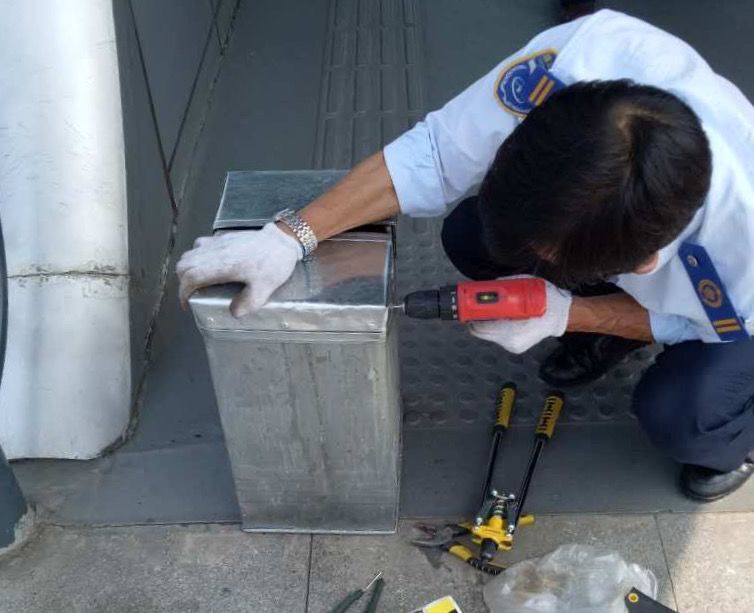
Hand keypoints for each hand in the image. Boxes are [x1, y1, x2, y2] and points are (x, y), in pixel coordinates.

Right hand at [176, 222, 301, 316]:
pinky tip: (208, 266)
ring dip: (188, 269)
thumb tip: (234, 313)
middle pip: (184, 265)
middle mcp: (214, 251)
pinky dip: (196, 257)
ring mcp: (217, 242)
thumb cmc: (273, 262)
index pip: (190, 276)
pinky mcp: (222, 237)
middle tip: (193, 294)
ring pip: (189, 254)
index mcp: (222, 264)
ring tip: (198, 282)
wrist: (282, 240)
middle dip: (183, 282)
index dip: (184, 292)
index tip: (187, 303)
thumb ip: (248, 303)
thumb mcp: (264, 288)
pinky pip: (200, 246)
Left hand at [468, 276, 571, 353]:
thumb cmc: (547, 301)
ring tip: (492, 310)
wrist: (564, 315)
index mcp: (513, 331)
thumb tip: (491, 285)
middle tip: (476, 306)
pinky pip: (497, 335)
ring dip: (487, 322)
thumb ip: (506, 286)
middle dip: (477, 318)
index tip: (468, 307)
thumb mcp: (525, 286)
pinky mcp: (515, 345)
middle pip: (481, 332)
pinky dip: (496, 326)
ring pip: (488, 334)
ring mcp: (513, 346)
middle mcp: (511, 342)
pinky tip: (502, 317)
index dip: (471, 316)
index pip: (481, 327)